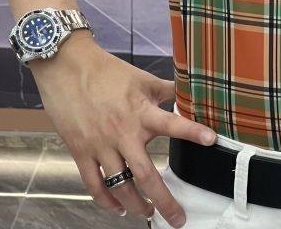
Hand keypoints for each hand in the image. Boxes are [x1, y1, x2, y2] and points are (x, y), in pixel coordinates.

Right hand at [30, 31, 215, 227]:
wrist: (67, 67)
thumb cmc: (106, 71)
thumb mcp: (141, 78)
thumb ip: (165, 90)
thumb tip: (188, 91)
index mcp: (140, 112)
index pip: (172, 123)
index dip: (193, 131)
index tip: (212, 140)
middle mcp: (122, 133)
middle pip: (146, 175)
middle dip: (164, 200)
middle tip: (177, 218)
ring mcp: (100, 145)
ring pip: (121, 186)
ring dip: (137, 205)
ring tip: (148, 213)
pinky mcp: (80, 152)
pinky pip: (94, 184)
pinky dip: (106, 201)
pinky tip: (117, 207)